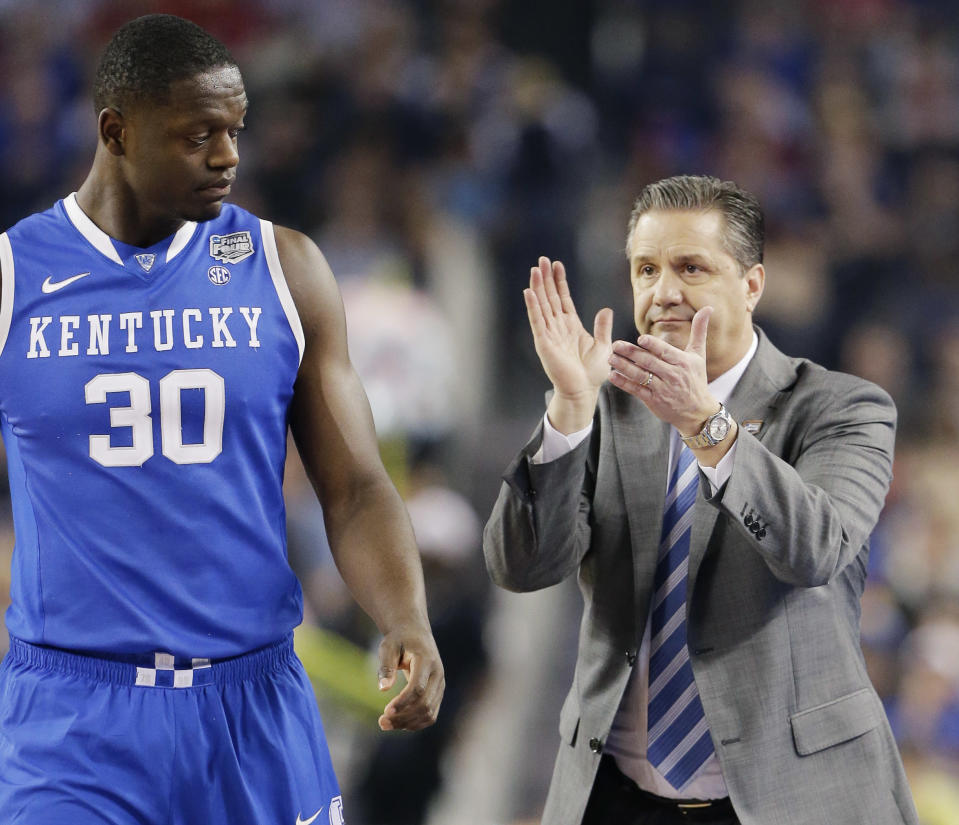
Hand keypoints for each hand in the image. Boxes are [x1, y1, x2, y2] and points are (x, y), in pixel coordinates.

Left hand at [376, 626, 444, 730]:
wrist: (415, 633)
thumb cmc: (399, 639)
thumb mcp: (388, 647)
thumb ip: (386, 666)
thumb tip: (383, 689)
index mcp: (427, 661)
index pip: (417, 688)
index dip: (402, 702)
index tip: (385, 712)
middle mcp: (438, 674)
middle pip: (424, 704)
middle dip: (403, 716)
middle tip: (381, 722)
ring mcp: (440, 685)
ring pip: (429, 713)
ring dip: (408, 723)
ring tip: (385, 724)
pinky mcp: (438, 693)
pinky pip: (431, 714)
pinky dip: (416, 723)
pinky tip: (398, 723)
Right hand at [524, 256, 612, 432]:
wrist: (583, 391)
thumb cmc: (592, 373)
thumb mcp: (603, 346)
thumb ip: (602, 327)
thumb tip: (605, 309)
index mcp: (571, 325)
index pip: (563, 298)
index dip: (559, 281)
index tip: (556, 264)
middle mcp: (557, 327)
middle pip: (549, 297)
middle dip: (546, 278)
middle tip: (541, 259)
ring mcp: (549, 333)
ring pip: (542, 305)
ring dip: (538, 287)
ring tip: (534, 269)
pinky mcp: (544, 342)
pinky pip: (537, 320)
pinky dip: (533, 306)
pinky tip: (529, 292)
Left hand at [608, 306, 717, 432]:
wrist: (698, 411)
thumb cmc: (696, 379)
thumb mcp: (699, 355)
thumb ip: (699, 331)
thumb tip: (707, 308)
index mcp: (683, 362)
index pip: (665, 352)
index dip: (653, 345)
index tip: (640, 339)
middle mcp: (673, 376)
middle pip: (649, 362)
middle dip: (631, 353)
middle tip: (615, 345)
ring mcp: (662, 389)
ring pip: (641, 376)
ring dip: (624, 367)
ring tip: (611, 359)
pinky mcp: (654, 401)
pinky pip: (637, 390)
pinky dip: (624, 383)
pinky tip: (613, 376)